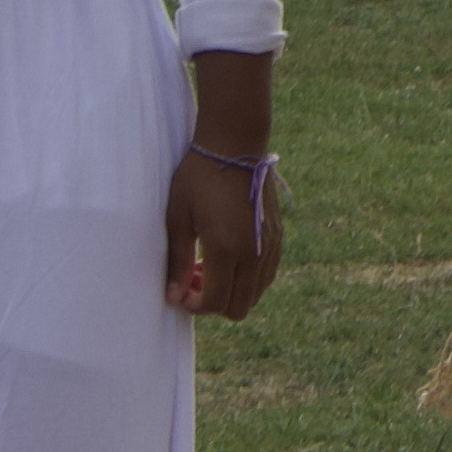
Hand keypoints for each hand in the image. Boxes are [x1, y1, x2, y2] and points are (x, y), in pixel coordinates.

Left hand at [165, 150, 282, 319]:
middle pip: (238, 308)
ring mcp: (269, 246)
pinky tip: (228, 255)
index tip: (180, 291)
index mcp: (226, 248)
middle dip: (213, 303)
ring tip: (209, 265)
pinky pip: (265, 276)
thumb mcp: (179, 217)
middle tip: (193, 278)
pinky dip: (246, 278)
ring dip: (231, 291)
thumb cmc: (199, 176)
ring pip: (255, 295)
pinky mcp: (277, 237)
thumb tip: (174, 296)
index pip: (215, 302)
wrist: (235, 144)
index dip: (195, 306)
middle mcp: (253, 253)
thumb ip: (178, 261)